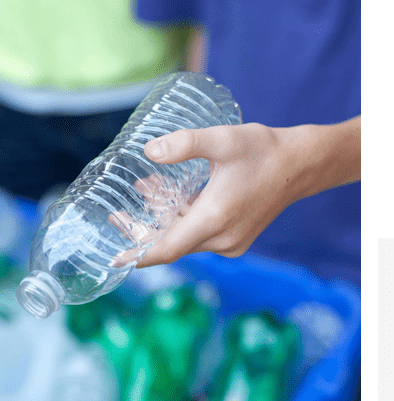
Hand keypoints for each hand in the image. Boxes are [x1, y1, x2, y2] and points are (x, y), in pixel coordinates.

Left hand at [132, 123, 312, 267]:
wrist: (300, 165)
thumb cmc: (262, 150)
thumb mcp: (221, 140)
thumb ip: (184, 144)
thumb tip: (149, 151)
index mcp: (215, 219)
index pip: (168, 249)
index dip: (138, 255)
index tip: (113, 259)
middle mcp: (222, 238)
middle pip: (171, 244)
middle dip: (143, 232)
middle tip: (116, 216)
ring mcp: (230, 241)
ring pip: (184, 237)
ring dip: (162, 221)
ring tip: (143, 191)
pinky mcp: (234, 237)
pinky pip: (198, 234)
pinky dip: (180, 219)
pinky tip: (168, 196)